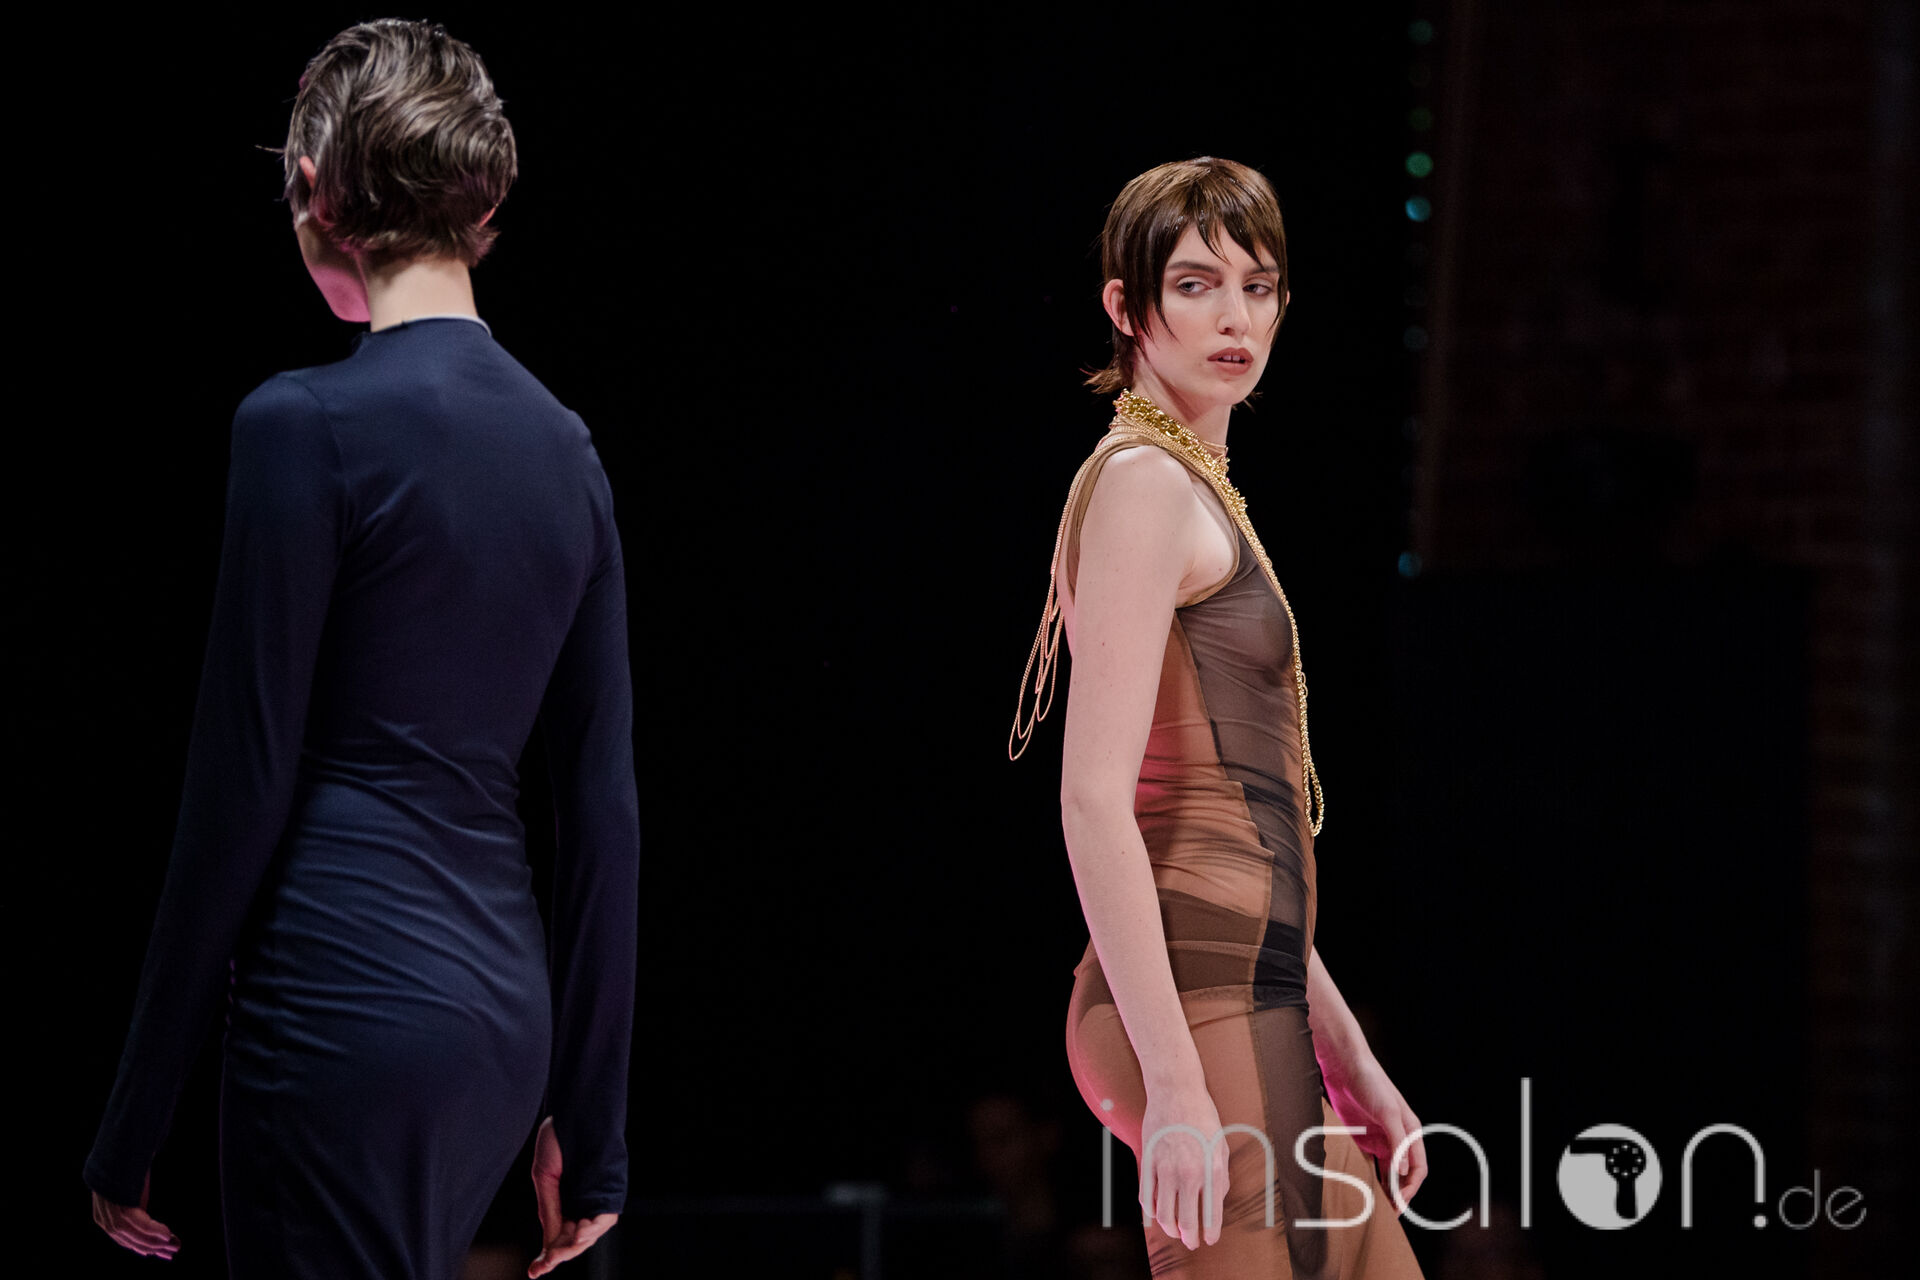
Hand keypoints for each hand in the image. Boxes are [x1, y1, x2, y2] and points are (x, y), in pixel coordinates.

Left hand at [92, 1170, 179, 1259]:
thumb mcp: (131, 1194)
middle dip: (153, 1247)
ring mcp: (110, 1212)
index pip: (124, 1240)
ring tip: (173, 1244)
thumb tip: (152, 1224)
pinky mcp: (118, 1204)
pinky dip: (154, 1230)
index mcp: (103, 1217)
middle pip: (129, 1241)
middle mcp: (103, 1218)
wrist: (123, 1145)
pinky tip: (168, 1233)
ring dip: (156, 1241)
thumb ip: (136, 1210)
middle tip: (174, 1251)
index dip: (145, 1248)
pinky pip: (139, 1223)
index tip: (163, 1253)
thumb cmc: (129, 1167)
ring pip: (134, 1235)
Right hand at [529, 1115, 617, 1277]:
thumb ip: (549, 1211)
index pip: (558, 1237)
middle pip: (575, 1242)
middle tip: (545, 1264)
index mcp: (564, 1202)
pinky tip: (580, 1231)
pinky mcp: (610, 1190)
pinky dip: (594, 1228)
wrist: (574, 1112)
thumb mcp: (545, 1179)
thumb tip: (552, 1243)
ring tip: (565, 1246)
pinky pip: (605, 1217)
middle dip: (561, 1254)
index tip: (533, 1272)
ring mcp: (596, 1197)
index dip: (548, 1256)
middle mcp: (581, 1203)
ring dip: (577, 1245)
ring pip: (591, 1234)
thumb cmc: (558, 1140)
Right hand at [1137, 1080, 1231, 1250]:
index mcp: (1210, 1169)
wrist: (1177, 1090)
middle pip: (1185, 1220)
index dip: (1209, 1233)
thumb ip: (1221, 1177)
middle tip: (1189, 1242)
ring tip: (1174, 1229)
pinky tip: (1157, 1211)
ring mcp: (1165, 1166)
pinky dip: (1151, 1209)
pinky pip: (1146, 1195)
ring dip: (1169, 1227)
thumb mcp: (1221, 1146)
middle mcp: (1188, 1172)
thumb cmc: (1203, 1117)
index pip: (1210, 1215)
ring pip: (1163, 1212)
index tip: (1208, 1240)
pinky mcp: (1148, 1159)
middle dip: (1188, 1238)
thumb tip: (1216, 1202)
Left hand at [1322, 1056, 1427, 1213]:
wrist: (1346, 1068)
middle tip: (1390, 1212)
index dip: (1411, 1186)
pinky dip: (1371, 1177)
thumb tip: (1404, 1169)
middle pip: (1404, 1173)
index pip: (1418, 1167)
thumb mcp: (1388, 1111)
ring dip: (1386, 1189)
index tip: (1401, 1202)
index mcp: (1411, 1131)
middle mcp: (1398, 1138)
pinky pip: (1371, 1163)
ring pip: (1388, 1172)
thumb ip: (1397, 1140)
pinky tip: (1367, 1189)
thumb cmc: (1372, 1084)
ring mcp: (1381, 1140)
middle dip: (1400, 1193)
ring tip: (1379, 1207)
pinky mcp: (1364, 1139)